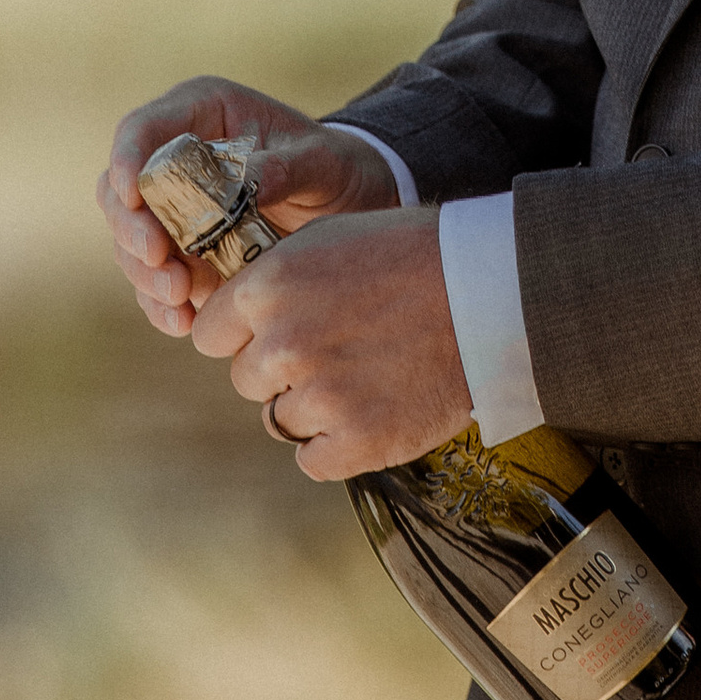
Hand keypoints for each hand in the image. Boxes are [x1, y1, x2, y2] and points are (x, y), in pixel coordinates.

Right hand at [98, 77, 401, 335]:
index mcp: (200, 114)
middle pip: (122, 193)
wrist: (348, 203)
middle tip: (159, 258)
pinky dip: (161, 303)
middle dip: (133, 229)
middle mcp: (174, 159)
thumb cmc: (333, 165)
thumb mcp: (321, 160)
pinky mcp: (181, 255)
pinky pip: (154, 280)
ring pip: (131, 242)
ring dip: (146, 273)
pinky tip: (182, 321)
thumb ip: (286, 167)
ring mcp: (173, 210)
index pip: (141, 130)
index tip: (132, 194)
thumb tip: (247, 182)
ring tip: (180, 296)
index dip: (127, 159)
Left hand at [195, 208, 473, 478]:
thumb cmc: (414, 255)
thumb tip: (237, 315)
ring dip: (312, 405)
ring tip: (365, 373)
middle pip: (245, 379)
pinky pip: (313, 460)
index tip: (275, 329)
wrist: (491, 293)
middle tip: (336, 347)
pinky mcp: (356, 442)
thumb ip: (274, 279)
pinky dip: (338, 444)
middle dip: (280, 368)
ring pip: (279, 419)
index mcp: (269, 287)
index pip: (209, 333)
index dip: (242, 333)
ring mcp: (319, 398)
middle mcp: (283, 344)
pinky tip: (373, 408)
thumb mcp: (330, 239)